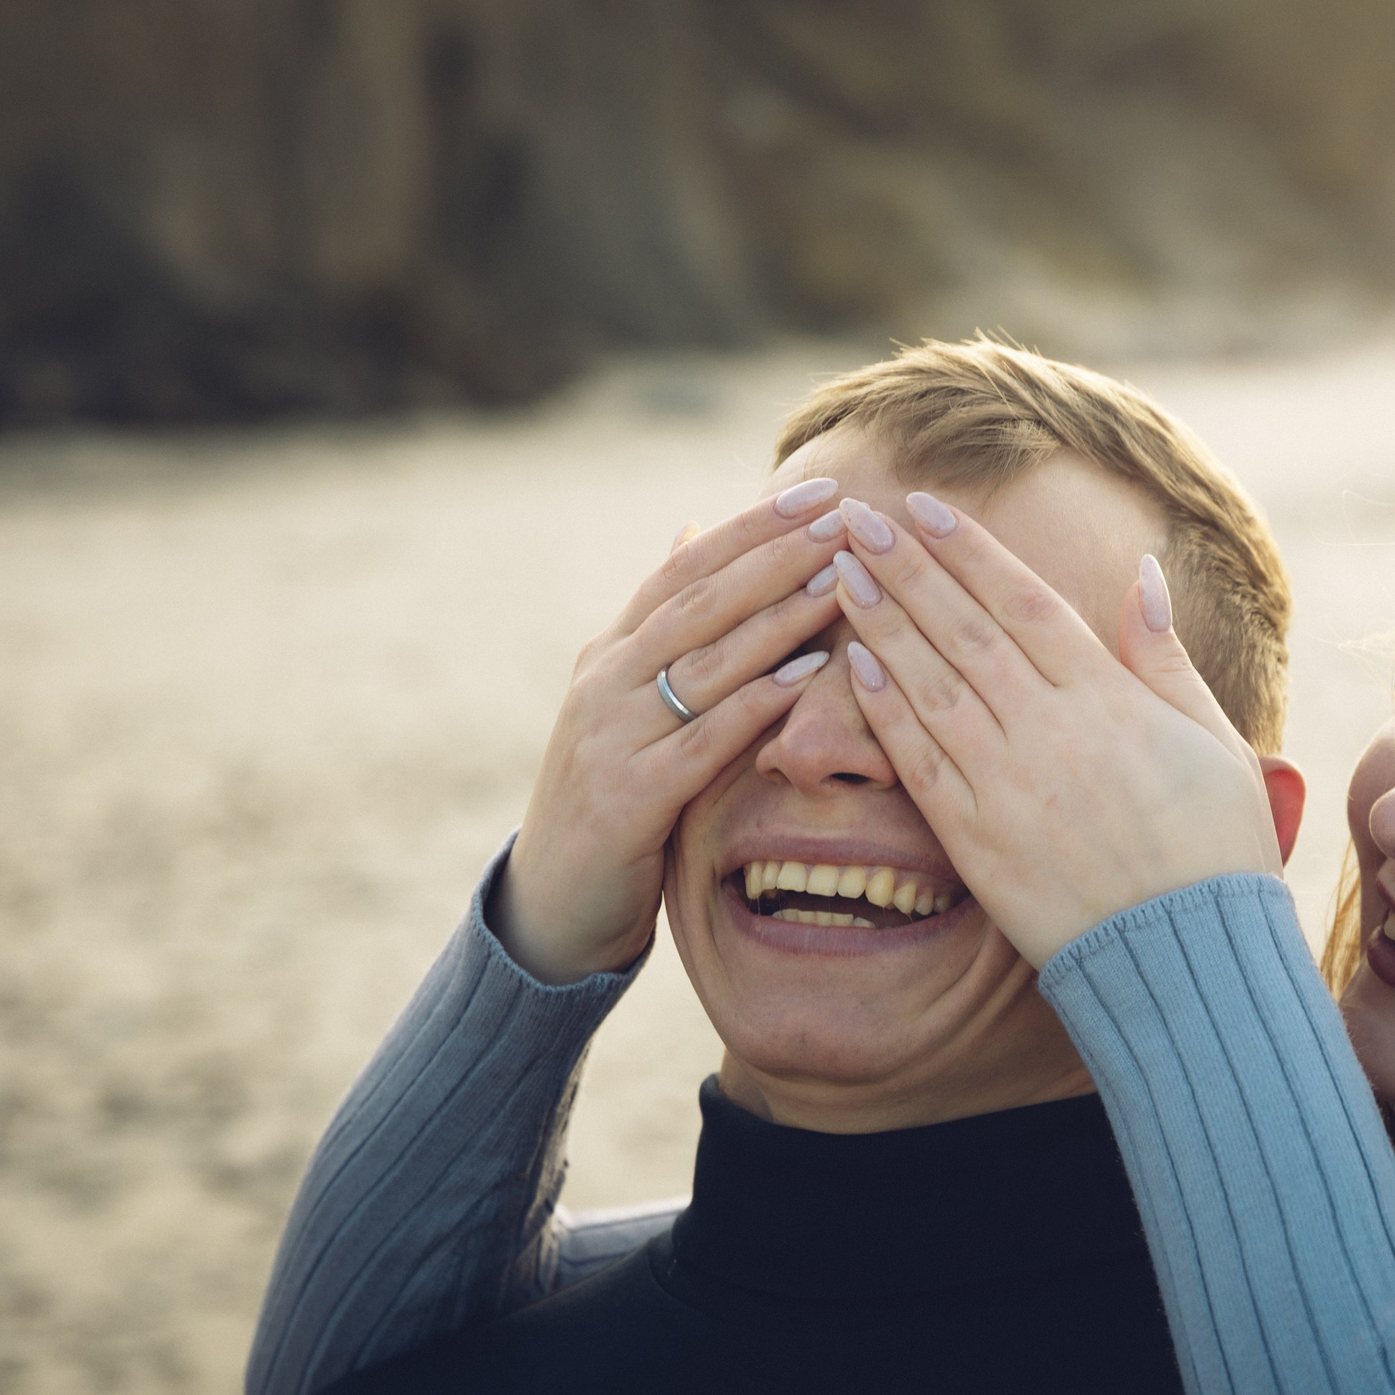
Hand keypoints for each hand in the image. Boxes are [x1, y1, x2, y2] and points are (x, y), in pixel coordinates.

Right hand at [494, 479, 848, 982]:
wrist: (553, 902)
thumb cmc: (611, 797)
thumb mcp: (628, 700)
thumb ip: (662, 624)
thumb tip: (690, 529)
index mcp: (612, 652)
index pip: (685, 569)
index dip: (751, 528)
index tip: (818, 492)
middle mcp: (606, 681)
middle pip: (699, 601)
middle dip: (774, 554)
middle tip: (841, 516)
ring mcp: (613, 735)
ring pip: (705, 661)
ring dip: (776, 616)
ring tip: (838, 577)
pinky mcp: (630, 796)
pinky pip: (704, 739)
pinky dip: (757, 703)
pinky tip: (808, 677)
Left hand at [822, 493, 1296, 966]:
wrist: (1187, 961)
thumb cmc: (1216, 849)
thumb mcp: (1214, 741)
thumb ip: (1165, 657)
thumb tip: (1141, 574)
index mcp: (1110, 701)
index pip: (1024, 603)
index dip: (969, 551)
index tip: (924, 507)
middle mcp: (1050, 733)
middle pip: (963, 631)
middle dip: (907, 569)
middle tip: (856, 519)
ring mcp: (1007, 788)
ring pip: (930, 687)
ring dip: (881, 625)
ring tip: (843, 575)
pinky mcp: (977, 843)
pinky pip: (918, 762)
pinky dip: (885, 710)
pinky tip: (854, 667)